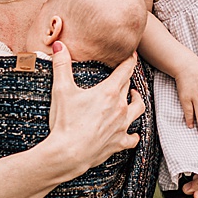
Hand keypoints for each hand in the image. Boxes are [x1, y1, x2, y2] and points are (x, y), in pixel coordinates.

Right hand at [49, 43, 143, 169]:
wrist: (68, 153)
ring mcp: (122, 126)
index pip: (125, 70)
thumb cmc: (65, 122)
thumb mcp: (61, 90)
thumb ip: (61, 65)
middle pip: (129, 87)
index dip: (129, 60)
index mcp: (109, 92)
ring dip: (137, 101)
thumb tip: (58, 44)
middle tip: (123, 75)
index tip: (133, 54)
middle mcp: (120, 107)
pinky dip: (134, 134)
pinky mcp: (119, 142)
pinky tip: (133, 133)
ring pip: (138, 109)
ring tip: (134, 96)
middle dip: (127, 79)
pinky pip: (133, 138)